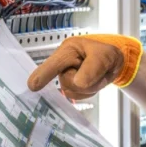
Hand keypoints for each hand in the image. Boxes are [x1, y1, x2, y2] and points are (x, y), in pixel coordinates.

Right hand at [26, 34, 142, 99]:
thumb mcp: (105, 56)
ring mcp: (65, 77)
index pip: (54, 64)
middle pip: (67, 83)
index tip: (32, 86)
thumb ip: (93, 67)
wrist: (113, 62)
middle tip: (100, 72)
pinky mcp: (70, 87)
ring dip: (91, 87)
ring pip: (74, 92)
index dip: (43, 74)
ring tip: (98, 75)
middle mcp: (62, 64)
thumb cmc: (106, 54)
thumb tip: (78, 83)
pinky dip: (90, 91)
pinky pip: (78, 96)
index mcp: (68, 50)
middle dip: (87, 82)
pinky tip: (94, 82)